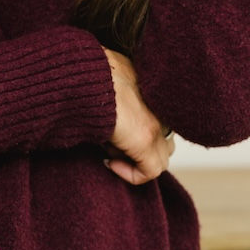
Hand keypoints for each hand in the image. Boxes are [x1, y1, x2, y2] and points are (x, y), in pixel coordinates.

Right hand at [102, 46, 174, 184]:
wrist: (85, 79)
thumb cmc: (89, 75)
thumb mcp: (110, 80)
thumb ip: (119, 93)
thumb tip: (108, 105)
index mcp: (156, 90)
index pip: (160, 121)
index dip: (137, 133)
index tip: (113, 135)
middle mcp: (163, 107)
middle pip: (164, 139)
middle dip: (140, 148)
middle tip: (112, 144)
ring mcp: (157, 124)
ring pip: (160, 156)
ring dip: (134, 160)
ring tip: (108, 150)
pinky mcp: (146, 139)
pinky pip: (150, 171)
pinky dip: (130, 174)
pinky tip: (109, 163)